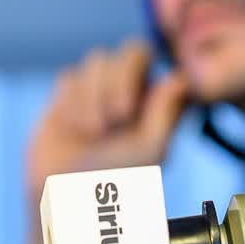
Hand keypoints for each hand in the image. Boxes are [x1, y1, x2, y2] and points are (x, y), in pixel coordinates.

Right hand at [24, 39, 190, 199]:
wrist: (65, 193)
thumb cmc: (117, 177)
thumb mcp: (151, 150)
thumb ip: (167, 112)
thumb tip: (179, 77)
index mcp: (162, 102)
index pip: (166, 62)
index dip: (159, 79)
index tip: (145, 110)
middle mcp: (135, 89)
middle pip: (133, 50)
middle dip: (122, 80)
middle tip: (119, 117)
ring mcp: (101, 88)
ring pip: (98, 59)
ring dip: (95, 96)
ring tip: (95, 132)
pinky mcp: (69, 92)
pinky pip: (70, 76)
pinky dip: (72, 103)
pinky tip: (74, 129)